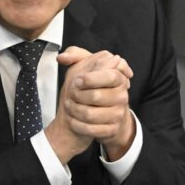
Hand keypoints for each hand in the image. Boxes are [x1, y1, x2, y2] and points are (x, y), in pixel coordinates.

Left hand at [45, 46, 134, 162]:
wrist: (103, 115)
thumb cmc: (93, 88)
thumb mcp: (85, 68)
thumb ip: (75, 55)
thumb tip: (63, 57)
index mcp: (118, 78)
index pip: (110, 76)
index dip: (91, 79)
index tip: (77, 81)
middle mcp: (122, 96)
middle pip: (96, 96)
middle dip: (77, 96)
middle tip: (71, 95)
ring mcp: (118, 113)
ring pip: (90, 114)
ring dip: (74, 111)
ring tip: (70, 106)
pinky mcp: (112, 129)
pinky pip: (91, 129)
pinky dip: (77, 125)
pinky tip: (73, 120)